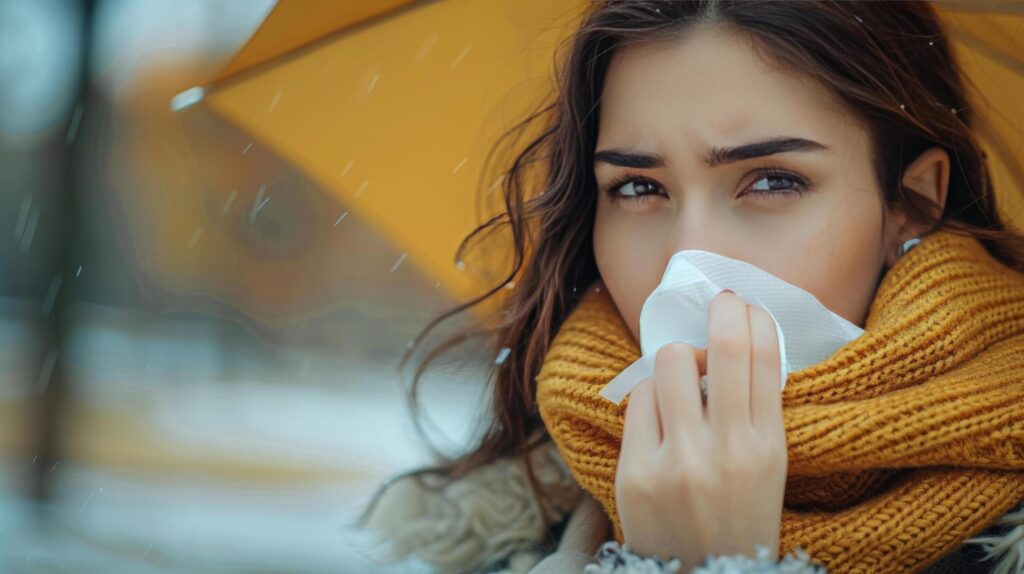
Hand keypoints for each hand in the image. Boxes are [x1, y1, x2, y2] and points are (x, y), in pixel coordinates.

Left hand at [614, 289, 786, 570]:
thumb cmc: (737, 514)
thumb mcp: (767, 466)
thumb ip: (755, 410)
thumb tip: (729, 340)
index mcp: (767, 449)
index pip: (764, 361)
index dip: (755, 319)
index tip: (746, 306)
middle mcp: (725, 453)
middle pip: (721, 349)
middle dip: (721, 313)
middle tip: (720, 304)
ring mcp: (677, 463)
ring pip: (669, 363)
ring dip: (679, 358)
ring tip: (684, 376)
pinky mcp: (635, 472)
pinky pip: (638, 400)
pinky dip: (651, 395)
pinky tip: (660, 410)